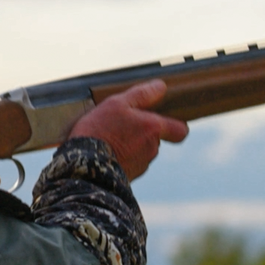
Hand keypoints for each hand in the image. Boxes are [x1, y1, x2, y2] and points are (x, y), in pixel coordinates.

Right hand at [67, 79, 188, 179]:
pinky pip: (129, 164)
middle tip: (121, 125)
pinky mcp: (129, 177)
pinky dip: (121, 158)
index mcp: (153, 128)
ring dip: (130, 145)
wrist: (84, 165)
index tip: (165, 121)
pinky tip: (105, 152)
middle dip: (142, 133)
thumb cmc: (100, 131)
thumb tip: (161, 87)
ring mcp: (141, 165)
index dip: (175, 126)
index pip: (180, 131)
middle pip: (155, 139)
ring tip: (109, 139)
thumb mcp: (117, 104)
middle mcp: (152, 148)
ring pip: (141, 151)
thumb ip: (142, 94)